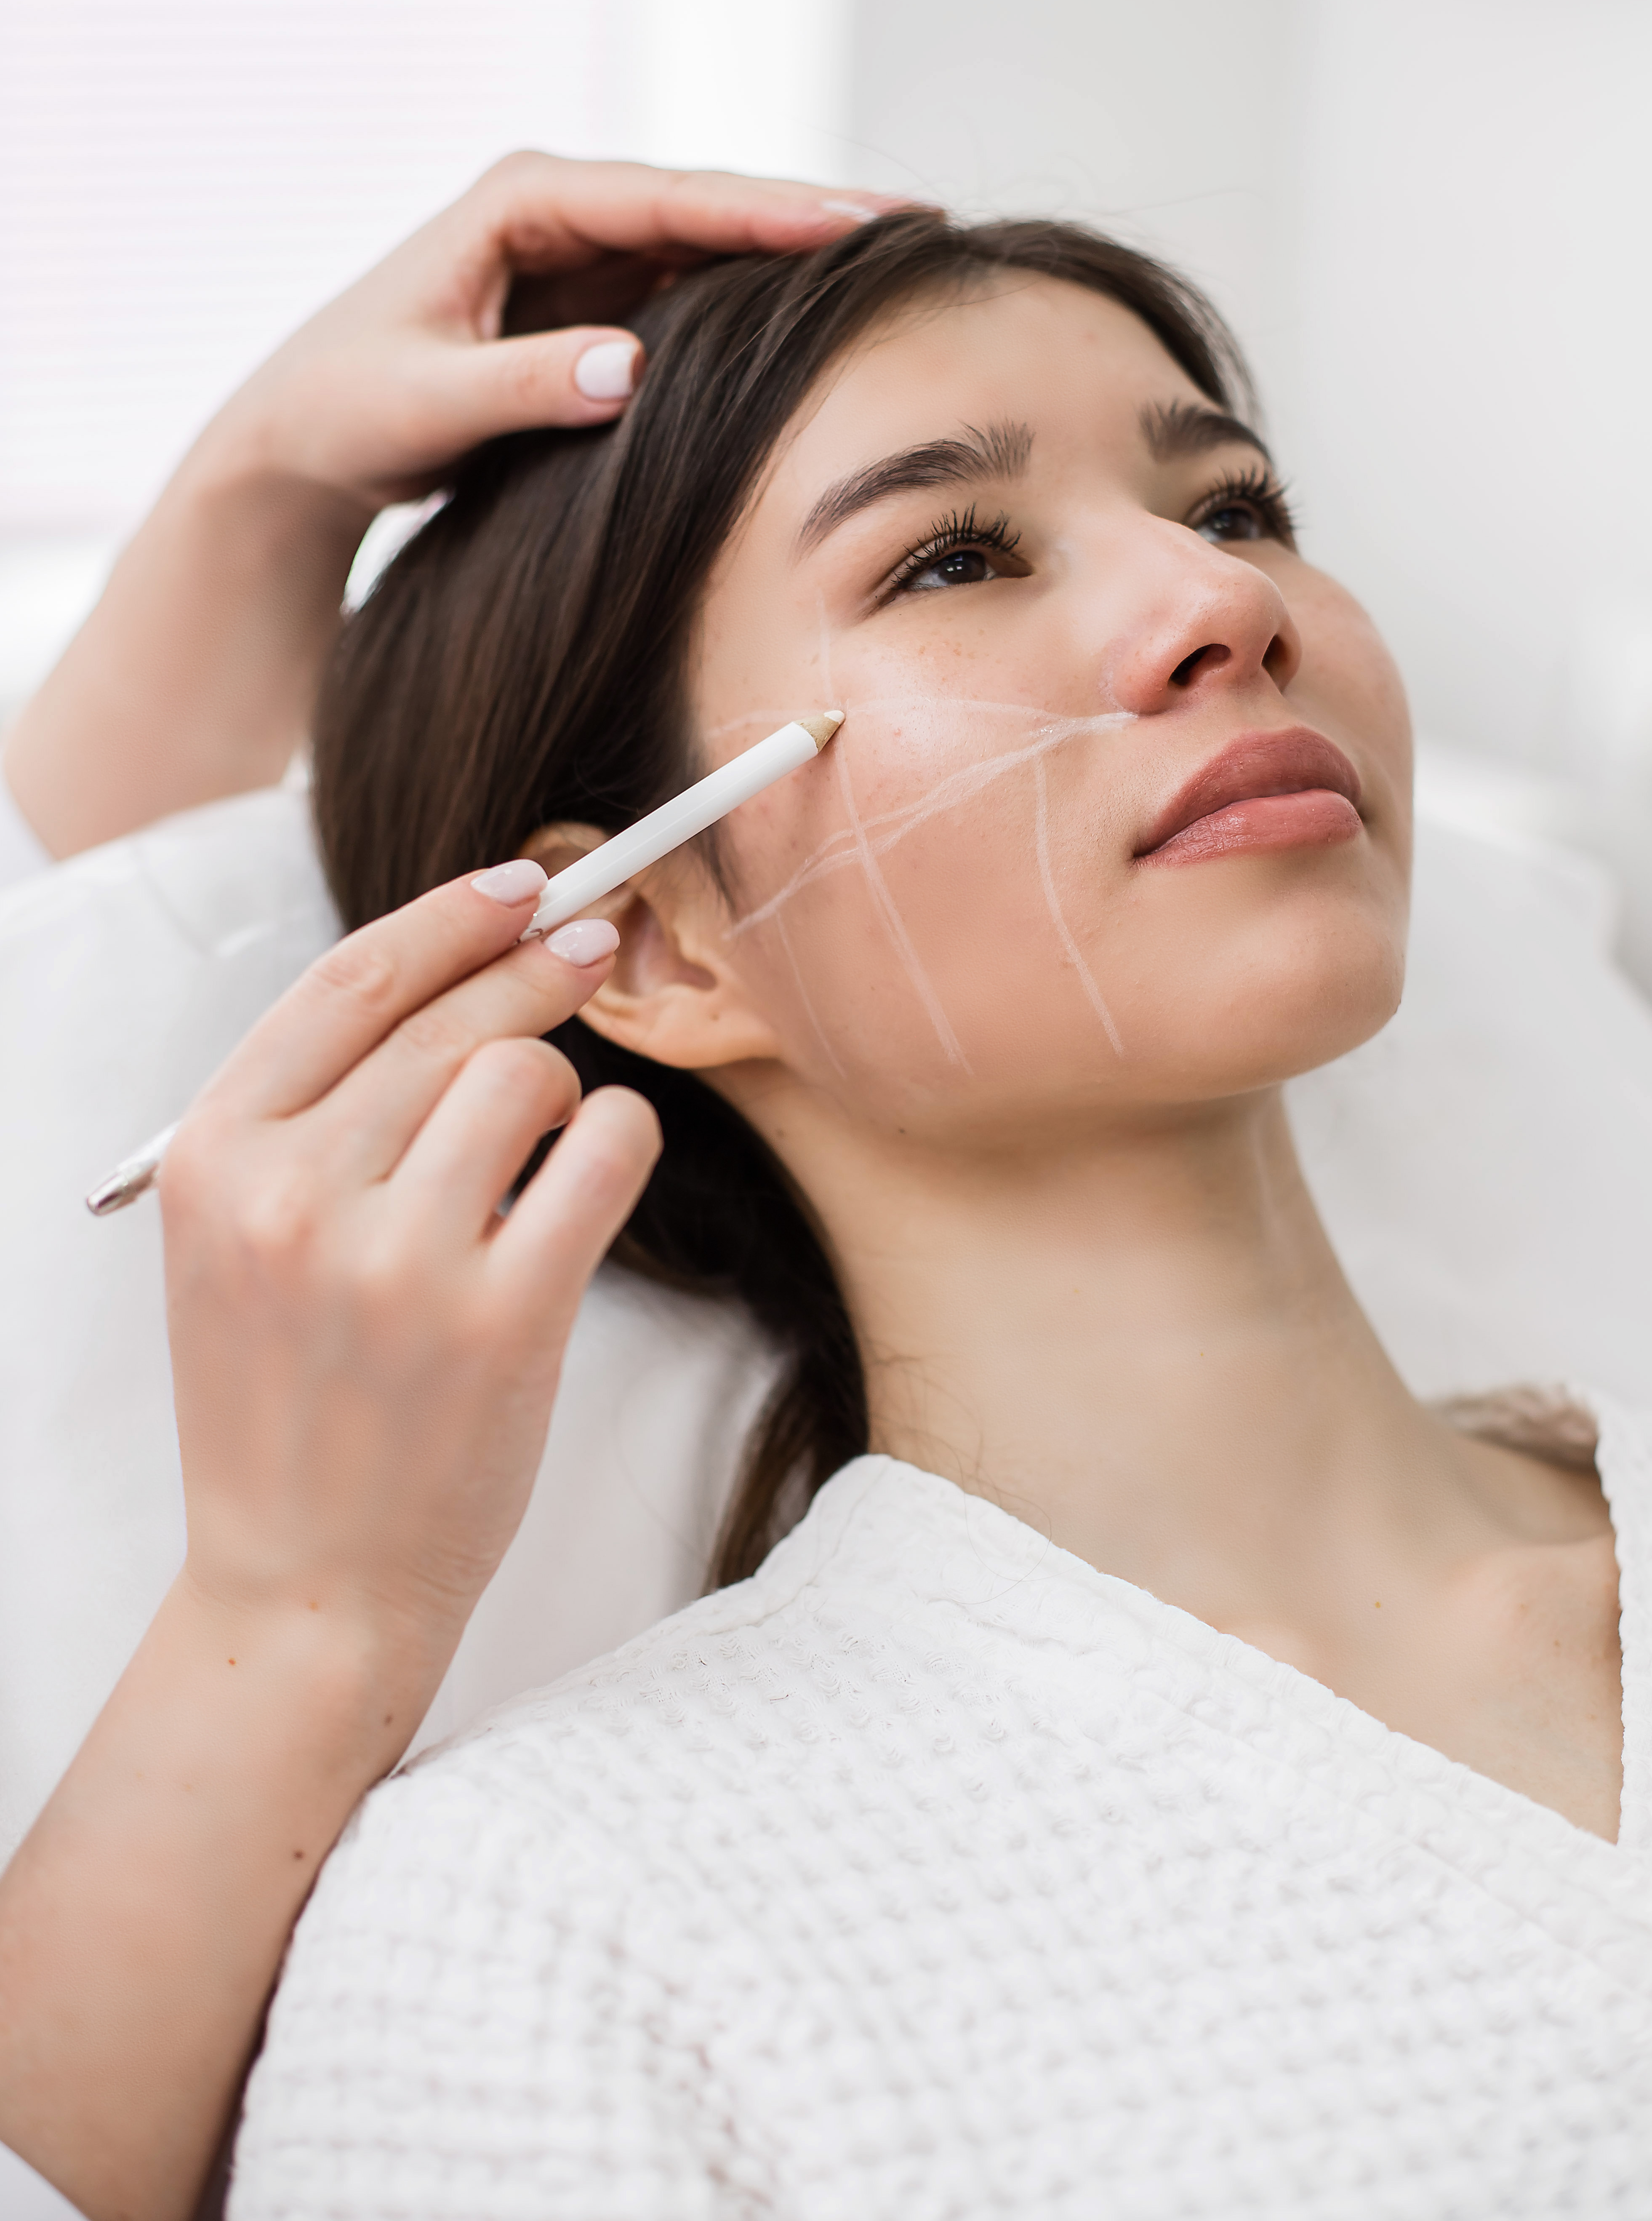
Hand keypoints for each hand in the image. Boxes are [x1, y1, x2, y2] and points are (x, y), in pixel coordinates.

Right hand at [158, 860, 659, 1695]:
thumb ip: (314, 1120)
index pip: (347, 985)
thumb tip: (450, 981)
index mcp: (214, 1162)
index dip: (445, 916)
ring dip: (563, 1086)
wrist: (304, 1587)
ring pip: (526, 1075)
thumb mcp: (239, 1246)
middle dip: (535, 965)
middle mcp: (294, 1197)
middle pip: (448, 1020)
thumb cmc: (287, 1403)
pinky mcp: (501, 1316)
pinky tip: (599, 1164)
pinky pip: (602, 1153)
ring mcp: (398, 1260)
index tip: (518, 882)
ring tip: (547, 1147)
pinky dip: (620, 1138)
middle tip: (594, 943)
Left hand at [189, 153, 912, 510]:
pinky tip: (828, 316)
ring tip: (901, 261)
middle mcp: (561, 209)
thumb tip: (630, 366)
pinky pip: (693, 295)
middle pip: (711, 207)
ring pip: (713, 248)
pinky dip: (758, 302)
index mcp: (522, 200)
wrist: (302, 439)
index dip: (770, 207)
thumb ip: (525, 385)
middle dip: (813, 214)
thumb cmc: (345, 407)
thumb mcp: (425, 400)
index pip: (671, 197)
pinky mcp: (593, 303)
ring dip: (798, 257)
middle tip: (921, 221)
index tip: (859, 219)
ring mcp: (583, 253)